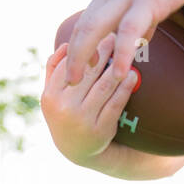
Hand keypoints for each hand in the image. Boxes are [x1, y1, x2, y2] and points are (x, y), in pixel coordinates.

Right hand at [41, 36, 183, 178]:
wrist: (76, 149)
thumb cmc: (65, 112)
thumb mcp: (52, 94)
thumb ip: (54, 69)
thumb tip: (67, 45)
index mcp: (51, 96)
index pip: (68, 65)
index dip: (85, 48)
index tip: (98, 33)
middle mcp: (64, 109)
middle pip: (88, 73)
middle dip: (104, 52)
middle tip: (117, 36)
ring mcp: (83, 120)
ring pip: (104, 86)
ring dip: (117, 67)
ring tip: (127, 53)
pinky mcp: (101, 130)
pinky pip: (116, 104)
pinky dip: (126, 88)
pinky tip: (133, 75)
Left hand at [64, 0, 183, 84]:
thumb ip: (146, 17)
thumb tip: (143, 39)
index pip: (88, 18)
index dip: (80, 43)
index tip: (81, 64)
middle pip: (83, 25)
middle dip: (72, 55)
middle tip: (69, 80)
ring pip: (94, 27)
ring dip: (82, 56)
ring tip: (77, 80)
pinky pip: (129, 30)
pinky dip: (121, 52)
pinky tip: (120, 72)